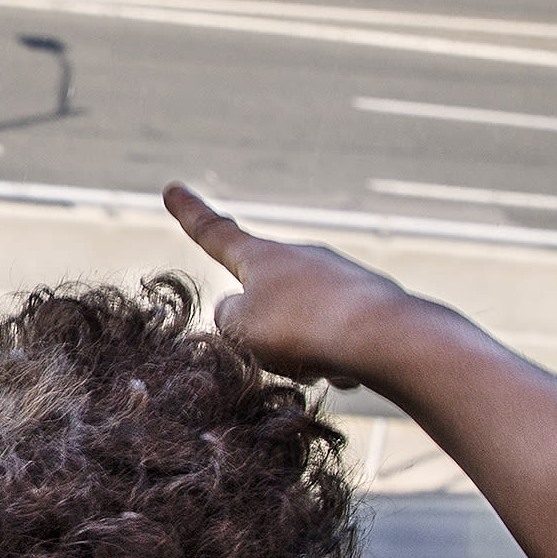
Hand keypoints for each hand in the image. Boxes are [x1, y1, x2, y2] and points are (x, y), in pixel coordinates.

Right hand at [166, 183, 420, 386]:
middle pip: (265, 297)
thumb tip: (243, 313)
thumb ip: (227, 317)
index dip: (191, 215)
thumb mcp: (240, 327)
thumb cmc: (300, 328)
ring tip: (317, 365)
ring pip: (302, 324)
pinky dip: (335, 358)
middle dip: (266, 331)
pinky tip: (348, 369)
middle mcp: (301, 257)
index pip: (215, 233)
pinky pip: (338, 339)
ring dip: (301, 351)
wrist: (383, 336)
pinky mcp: (371, 303)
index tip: (173, 188)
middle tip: (278, 356)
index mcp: (262, 256)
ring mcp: (339, 277)